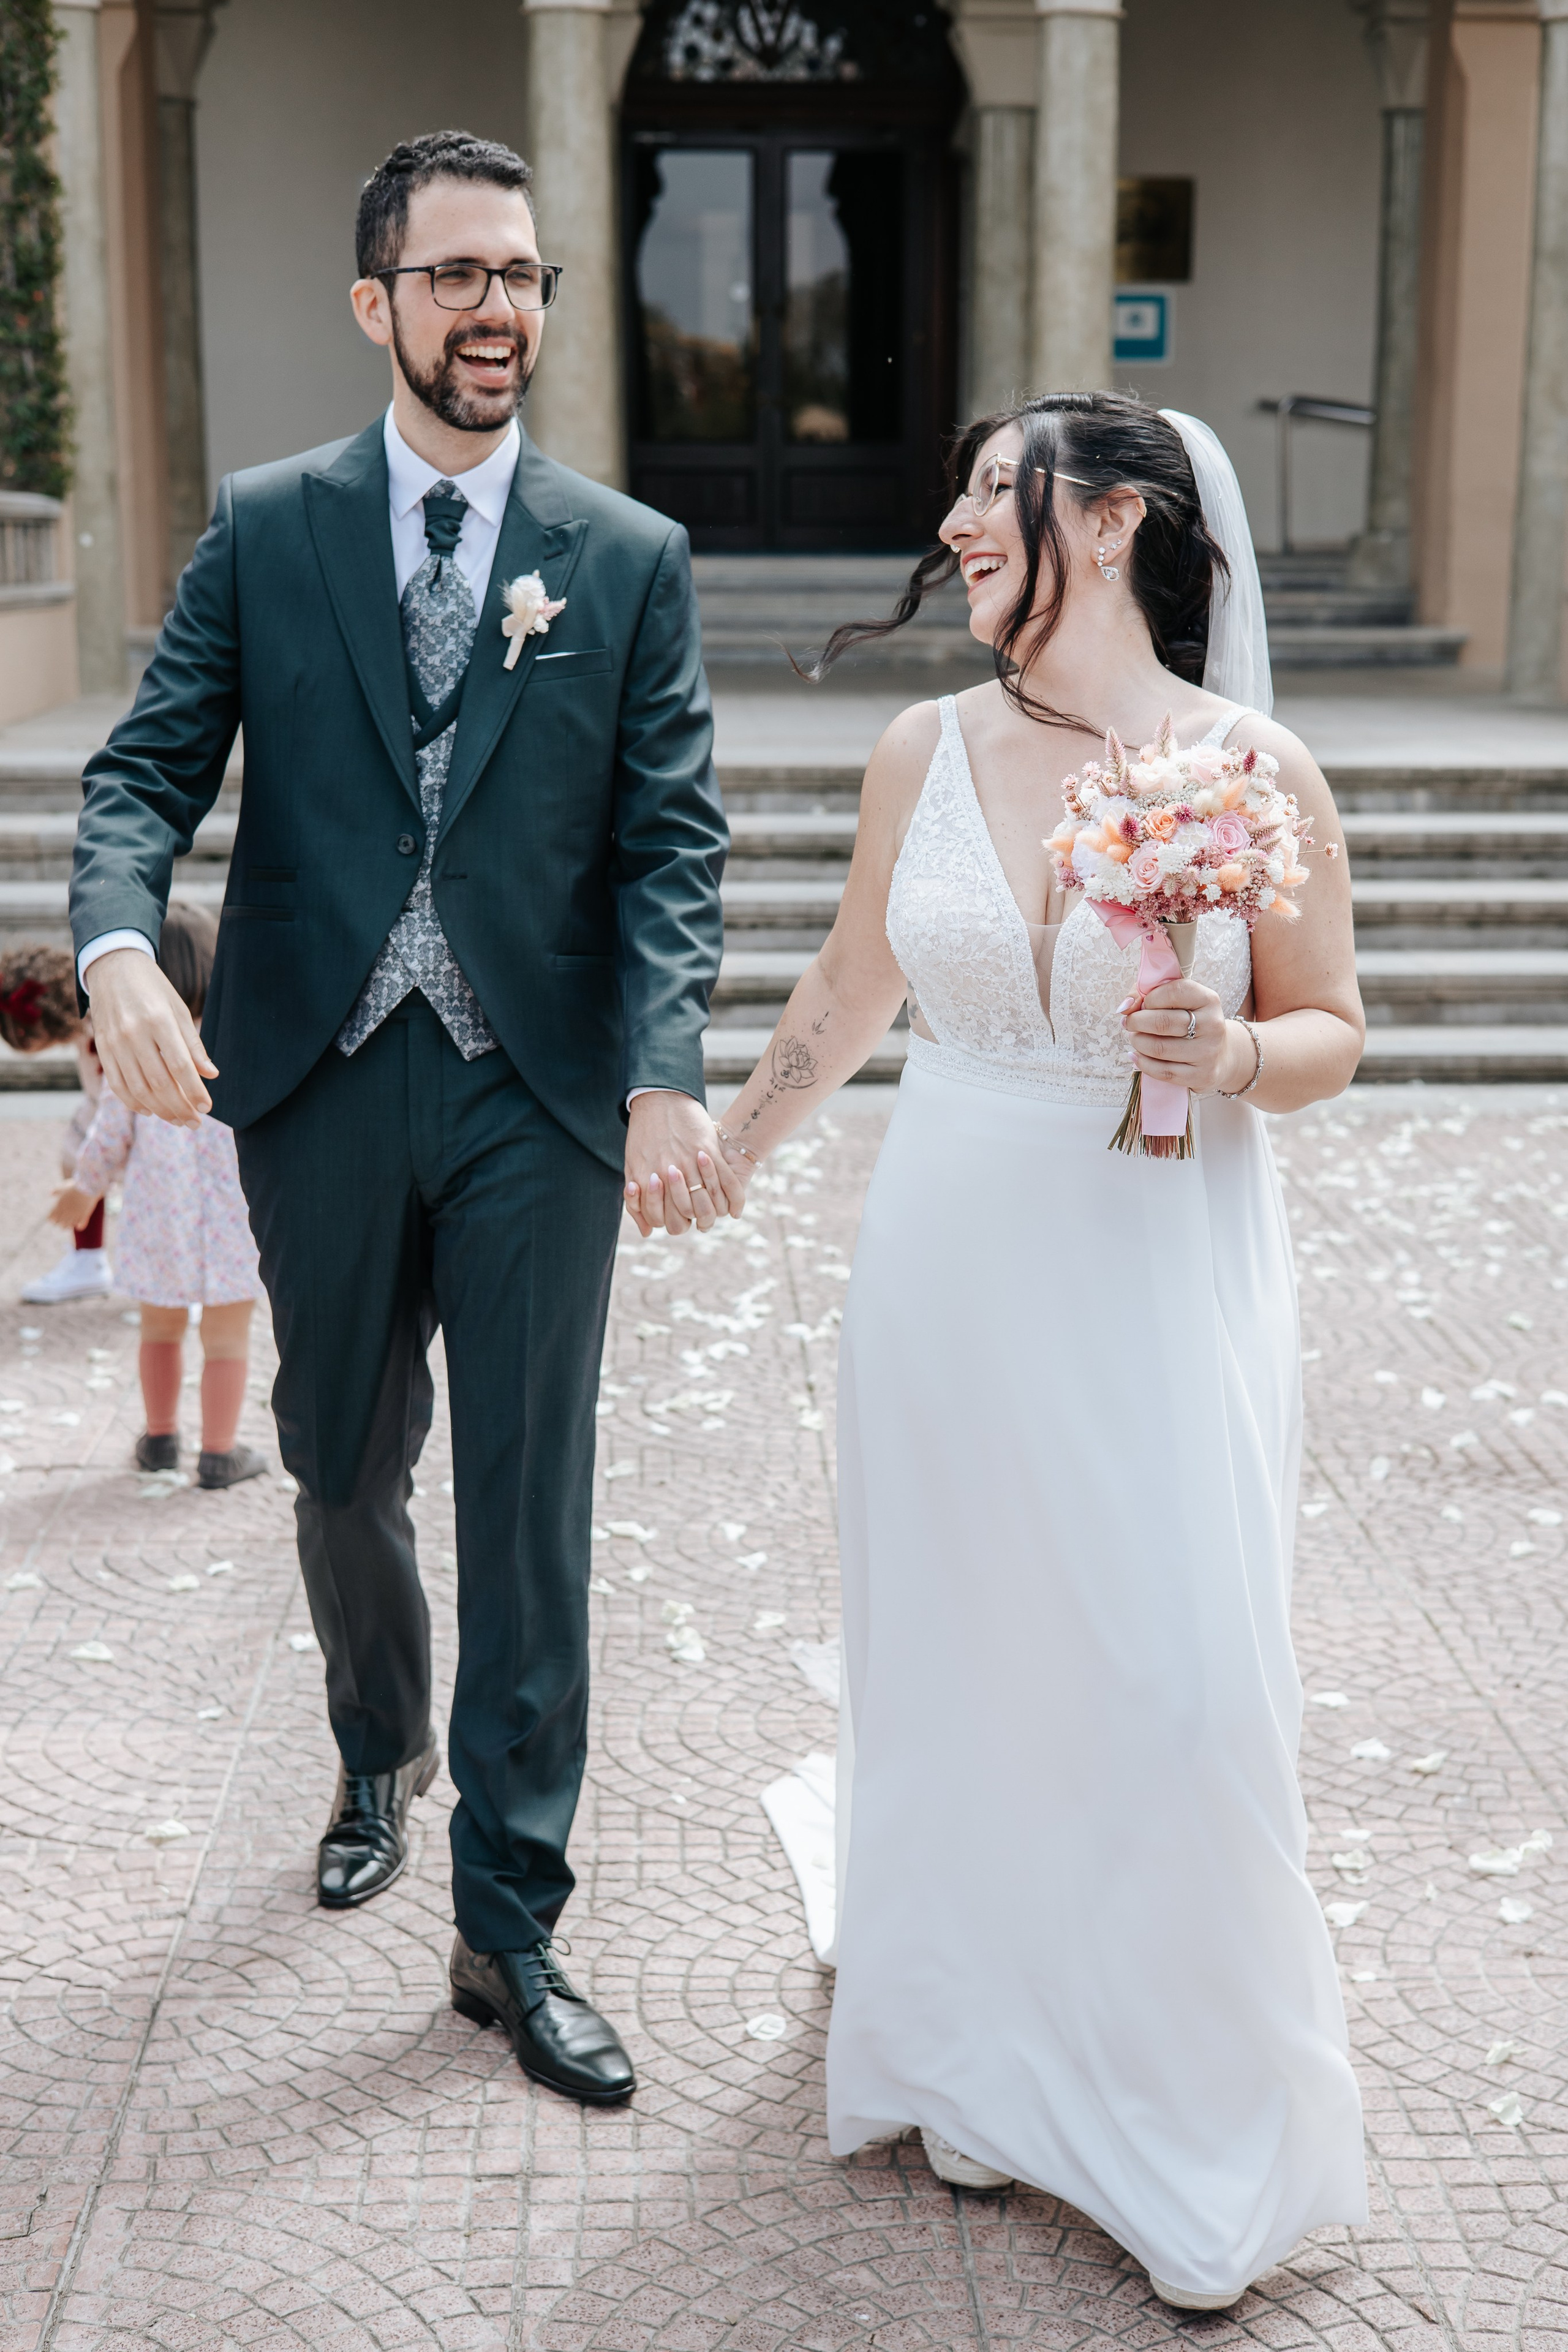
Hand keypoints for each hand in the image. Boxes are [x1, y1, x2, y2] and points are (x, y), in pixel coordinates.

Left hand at [49, 1183, 99, 1232]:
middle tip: (63, 1219)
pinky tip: (79, 1224)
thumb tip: (50, 1193)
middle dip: (60, 1223)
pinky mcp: (85, 1215)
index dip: (52, 1218)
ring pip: (68, 1226)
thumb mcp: (64, 1186)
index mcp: (59, 1205)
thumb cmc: (75, 1185)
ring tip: (71, 1222)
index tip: (54, 1216)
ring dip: (69, 1225)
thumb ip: (56, 1191)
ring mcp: (76, 1214)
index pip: (51, 1218)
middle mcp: (66, 1211)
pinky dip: (79, 1226)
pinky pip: (81, 1226)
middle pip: (59, 1224)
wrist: (89, 1185)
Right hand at [86, 948, 215, 1126]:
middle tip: (195, 1122)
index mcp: (158, 1020)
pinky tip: (150, 1110)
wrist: (113, 967)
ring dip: (160, 1110)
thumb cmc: (153, 988)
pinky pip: (117, 1084)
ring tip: (178, 1120)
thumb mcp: (178, 1009)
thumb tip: (211, 1075)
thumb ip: (193, 1045)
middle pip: (159, 1083)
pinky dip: (134, 1102)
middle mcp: (133, 1033)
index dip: (194, 1091)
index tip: (207, 1108)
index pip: (179, 1066)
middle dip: (179, 1107)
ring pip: (138, 1088)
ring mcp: (114, 1042)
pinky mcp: (102, 1048)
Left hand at [623, 1091, 748, 1236]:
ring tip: (714, 1210)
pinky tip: (735, 1211)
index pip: (663, 1221)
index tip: (681, 1217)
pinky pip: (727, 1183)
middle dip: (693, 1220)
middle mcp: (669, 1176)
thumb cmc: (643, 1134)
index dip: (673, 1223)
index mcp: (648, 1181)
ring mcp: (690, 1164)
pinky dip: (735, 1201)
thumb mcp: (633, 1168)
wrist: (659, 1099)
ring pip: (709, 1203)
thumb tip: (646, 1233)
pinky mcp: (708, 1150)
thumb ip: (637, 1202)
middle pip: (687, 1217)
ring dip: (714, 1211)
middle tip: (698, 1215)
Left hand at [1122, 978, 1249, 1096]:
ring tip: (1135, 1038)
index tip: (1140, 1005)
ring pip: (1159, 1048)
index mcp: (1209, 1000)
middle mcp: (1212, 1025)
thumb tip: (1123, 1007)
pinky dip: (1143, 1063)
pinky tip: (1136, 1057)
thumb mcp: (1180, 1001)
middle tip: (1129, 1023)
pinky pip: (1163, 1071)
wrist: (1221, 1054)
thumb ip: (1149, 994)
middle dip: (1136, 1022)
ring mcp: (1207, 1052)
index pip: (1173, 992)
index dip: (1149, 998)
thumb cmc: (1192, 1022)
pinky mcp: (1201, 1075)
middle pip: (1162, 1022)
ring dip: (1138, 1042)